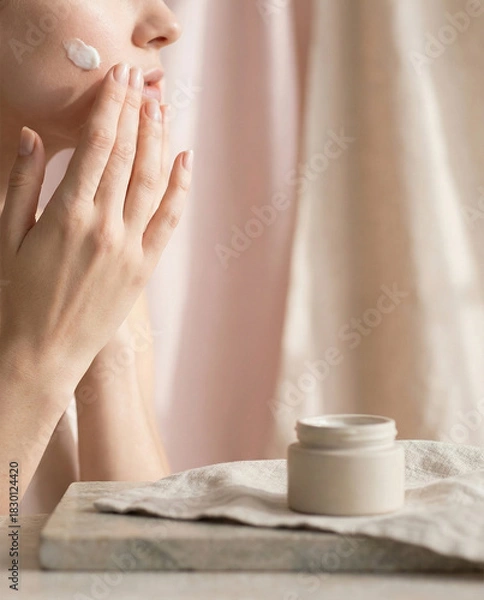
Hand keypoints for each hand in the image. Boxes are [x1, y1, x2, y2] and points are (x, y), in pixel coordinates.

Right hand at [0, 62, 192, 392]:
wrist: (41, 355)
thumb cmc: (14, 297)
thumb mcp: (6, 236)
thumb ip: (21, 183)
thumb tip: (32, 137)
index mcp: (67, 214)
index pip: (96, 146)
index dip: (110, 106)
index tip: (119, 78)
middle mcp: (105, 226)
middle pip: (127, 156)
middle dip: (136, 113)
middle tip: (143, 81)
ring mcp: (129, 248)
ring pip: (151, 182)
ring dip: (158, 141)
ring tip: (161, 109)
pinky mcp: (144, 269)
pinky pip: (168, 221)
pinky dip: (179, 189)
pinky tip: (185, 162)